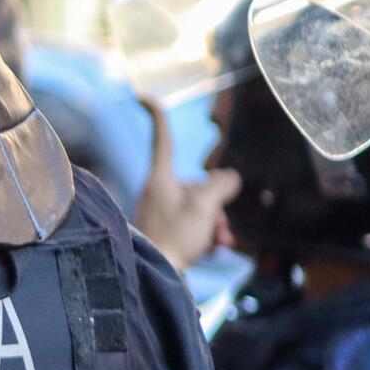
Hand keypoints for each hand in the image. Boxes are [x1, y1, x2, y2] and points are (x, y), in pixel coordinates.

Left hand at [132, 95, 241, 271]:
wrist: (155, 276)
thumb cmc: (174, 238)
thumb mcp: (204, 208)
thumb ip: (219, 186)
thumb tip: (229, 176)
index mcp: (160, 178)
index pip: (162, 138)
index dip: (156, 114)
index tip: (140, 93)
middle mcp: (157, 190)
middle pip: (196, 183)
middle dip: (215, 203)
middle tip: (217, 226)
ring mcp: (160, 210)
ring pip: (198, 205)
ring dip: (214, 222)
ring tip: (216, 240)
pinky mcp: (164, 229)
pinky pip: (192, 222)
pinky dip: (206, 233)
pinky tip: (213, 248)